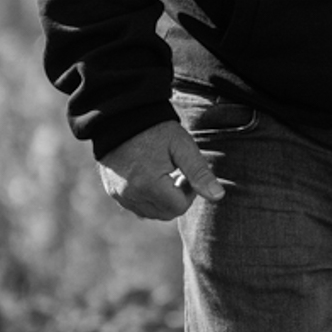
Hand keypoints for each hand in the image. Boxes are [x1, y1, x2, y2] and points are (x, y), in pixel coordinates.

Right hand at [97, 120, 224, 220]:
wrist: (122, 118)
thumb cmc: (156, 130)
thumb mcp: (182, 146)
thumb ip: (200, 172)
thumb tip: (218, 196)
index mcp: (148, 185)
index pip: (179, 207)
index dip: (190, 193)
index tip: (187, 174)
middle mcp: (130, 195)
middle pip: (165, 214)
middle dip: (177, 198)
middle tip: (178, 174)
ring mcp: (119, 195)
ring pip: (151, 213)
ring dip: (163, 201)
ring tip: (164, 175)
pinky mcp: (113, 192)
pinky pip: (136, 207)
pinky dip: (148, 200)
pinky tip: (151, 178)